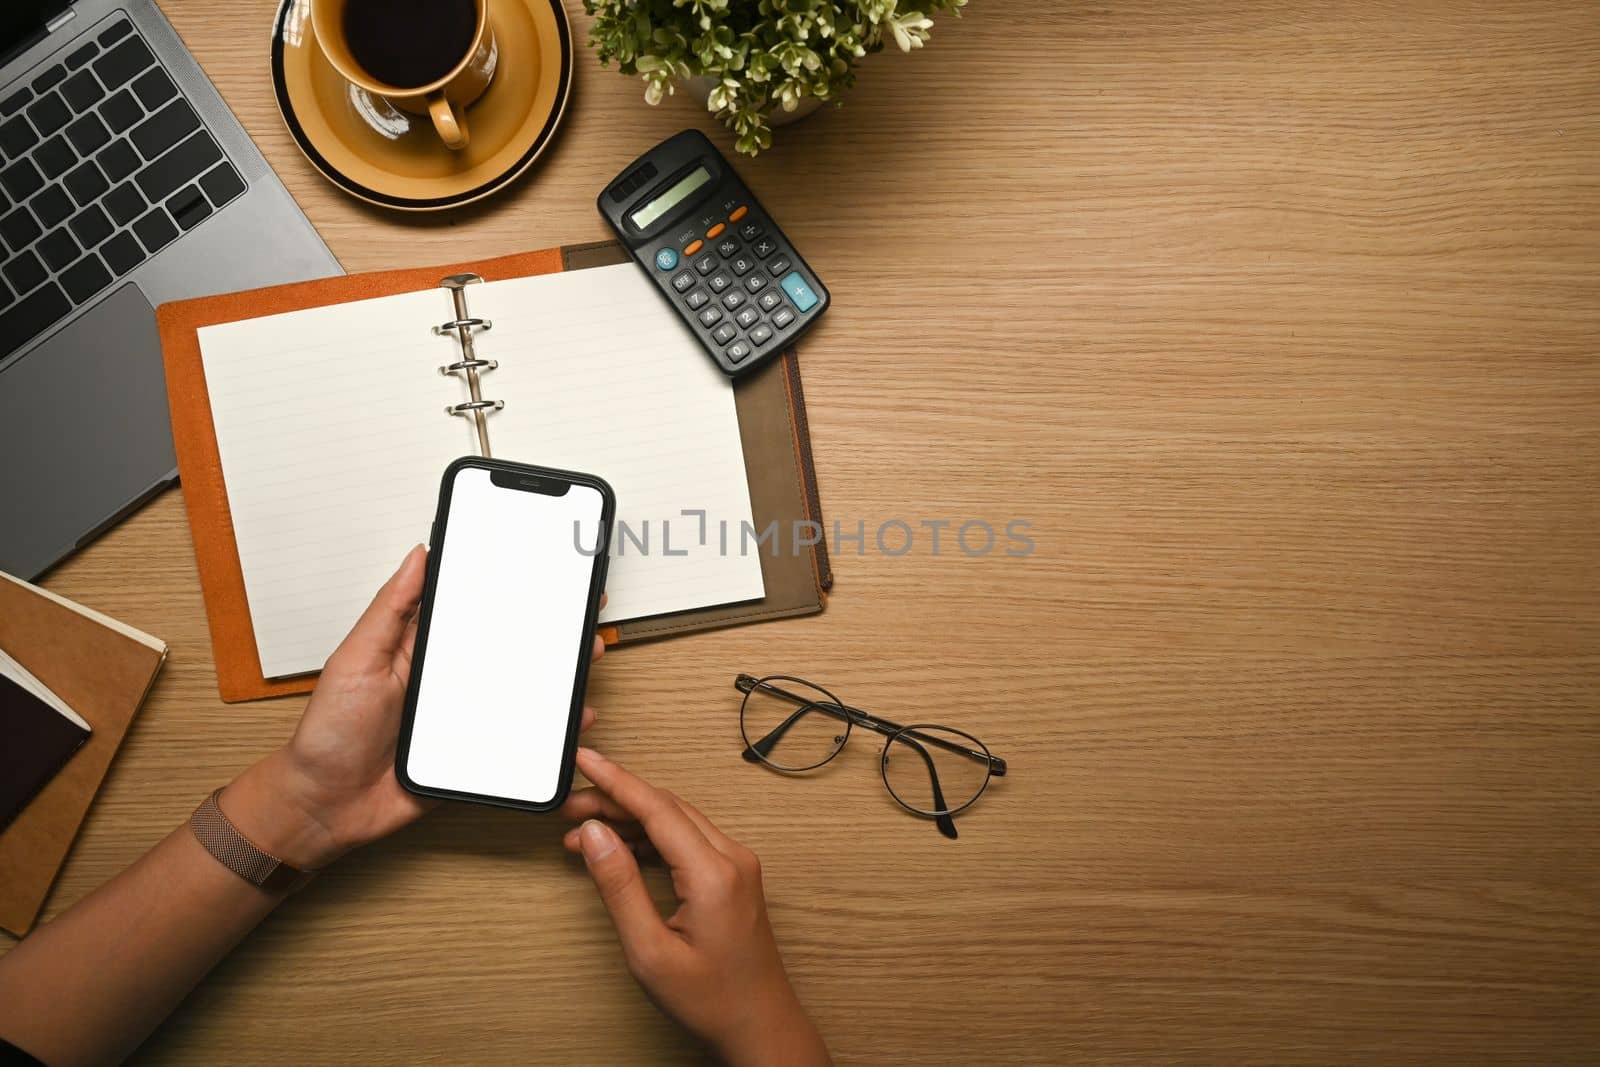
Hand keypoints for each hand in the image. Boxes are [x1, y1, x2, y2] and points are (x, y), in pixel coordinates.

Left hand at [223, 545, 604, 869]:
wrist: (326, 807)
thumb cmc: (329, 733)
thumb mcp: (356, 659)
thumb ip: (391, 610)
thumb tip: (418, 556)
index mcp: (420, 647)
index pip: (471, 608)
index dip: (507, 588)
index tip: (543, 569)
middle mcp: (447, 677)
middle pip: (507, 646)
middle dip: (548, 628)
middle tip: (583, 611)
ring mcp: (464, 715)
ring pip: (521, 688)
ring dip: (558, 675)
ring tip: (588, 657)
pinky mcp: (474, 752)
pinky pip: (519, 736)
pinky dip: (549, 728)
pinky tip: (571, 719)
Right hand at [560, 748, 830, 1066]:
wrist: (759, 1023)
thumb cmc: (712, 998)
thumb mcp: (650, 951)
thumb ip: (620, 886)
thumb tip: (595, 835)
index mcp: (714, 873)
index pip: (656, 807)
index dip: (615, 780)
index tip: (585, 761)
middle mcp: (731, 858)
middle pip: (665, 807)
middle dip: (614, 799)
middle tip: (570, 807)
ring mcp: (736, 865)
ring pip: (676, 819)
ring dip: (630, 817)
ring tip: (583, 830)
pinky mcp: (733, 874)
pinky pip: (687, 838)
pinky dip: (650, 837)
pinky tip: (618, 848)